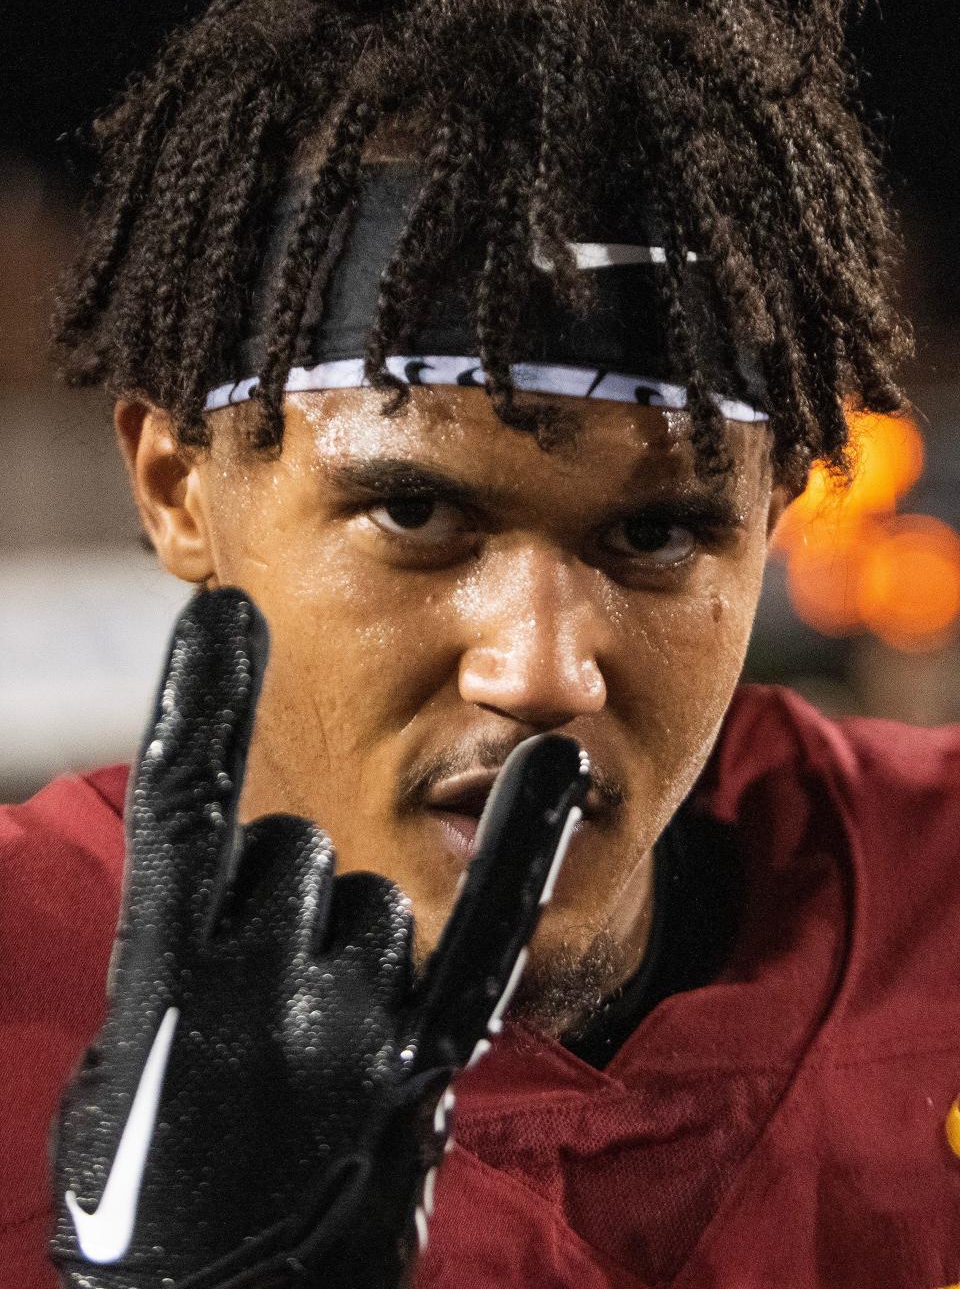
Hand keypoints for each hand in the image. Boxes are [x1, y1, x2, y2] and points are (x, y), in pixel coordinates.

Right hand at [49, 587, 586, 1288]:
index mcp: (166, 990)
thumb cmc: (153, 1183)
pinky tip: (559, 770)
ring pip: (372, 897)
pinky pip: (486, 934)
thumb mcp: (126, 1061)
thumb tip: (238, 868)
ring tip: (314, 1045)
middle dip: (277, 902)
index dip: (198, 706)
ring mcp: (350, 1031)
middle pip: (296, 849)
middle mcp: (263, 996)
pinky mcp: (423, 1065)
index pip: (182, 812)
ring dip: (343, 946)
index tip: (228, 614)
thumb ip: (178, 948)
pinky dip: (521, 849)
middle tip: (258, 1002)